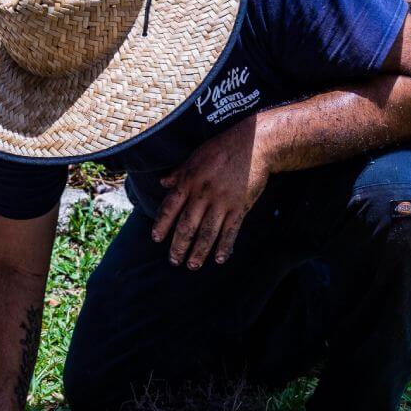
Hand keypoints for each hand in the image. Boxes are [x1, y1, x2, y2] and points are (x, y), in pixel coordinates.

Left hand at [151, 117, 270, 268]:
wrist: (254, 144)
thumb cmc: (223, 148)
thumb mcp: (196, 156)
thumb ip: (179, 173)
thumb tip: (163, 183)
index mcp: (189, 181)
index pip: (170, 207)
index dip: (162, 225)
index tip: (156, 239)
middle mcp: (203, 193)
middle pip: (187, 225)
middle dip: (179, 246)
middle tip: (173, 260)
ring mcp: (222, 201)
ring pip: (207, 232)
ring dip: (199, 251)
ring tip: (192, 265)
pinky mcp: (240, 206)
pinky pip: (230, 230)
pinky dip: (225, 246)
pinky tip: (219, 258)